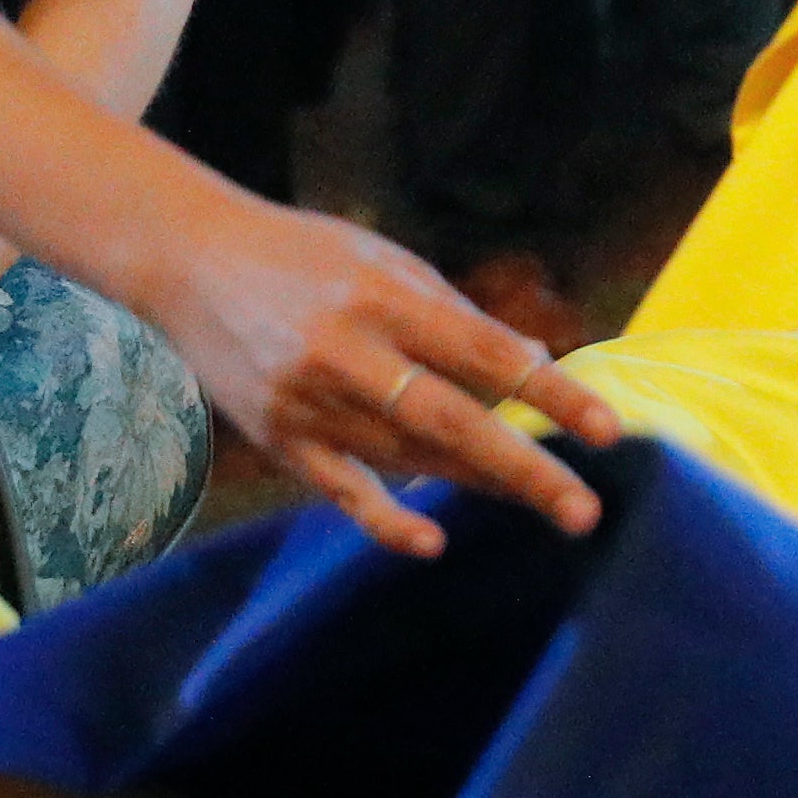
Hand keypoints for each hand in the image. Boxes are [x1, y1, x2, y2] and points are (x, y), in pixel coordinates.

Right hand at [140, 197, 626, 558]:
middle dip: (524, 467)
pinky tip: (432, 540)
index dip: (551, 393)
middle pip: (452, 420)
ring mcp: (308, 400)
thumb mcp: (384, 260)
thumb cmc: (305, 256)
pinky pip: (341, 489)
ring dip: (480, 484)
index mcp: (385, 296)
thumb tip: (531, 362)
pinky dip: (386, 518)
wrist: (190, 262)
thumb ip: (454, 314)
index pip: (485, 353)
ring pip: (408, 458)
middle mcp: (348, 352)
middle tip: (584, 509)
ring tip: (546, 504)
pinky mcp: (278, 437)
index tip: (607, 429)